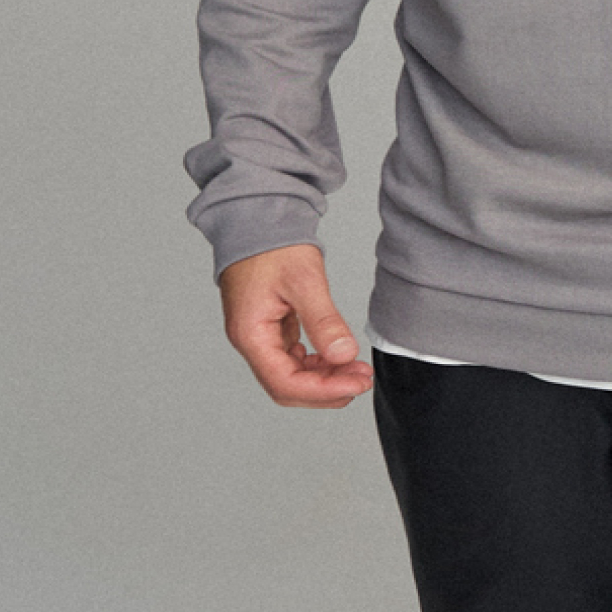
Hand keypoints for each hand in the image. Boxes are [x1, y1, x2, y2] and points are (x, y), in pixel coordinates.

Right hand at [218, 243, 374, 407]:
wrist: (257, 219)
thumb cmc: (273, 244)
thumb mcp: (304, 280)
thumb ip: (323, 321)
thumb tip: (343, 355)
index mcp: (250, 333)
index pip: (285, 382)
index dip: (323, 391)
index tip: (356, 385)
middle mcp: (249, 340)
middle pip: (286, 386)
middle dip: (326, 390)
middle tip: (362, 380)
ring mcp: (258, 336)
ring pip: (289, 375)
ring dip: (323, 379)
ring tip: (356, 370)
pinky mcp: (268, 328)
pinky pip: (291, 359)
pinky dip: (315, 364)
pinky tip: (336, 357)